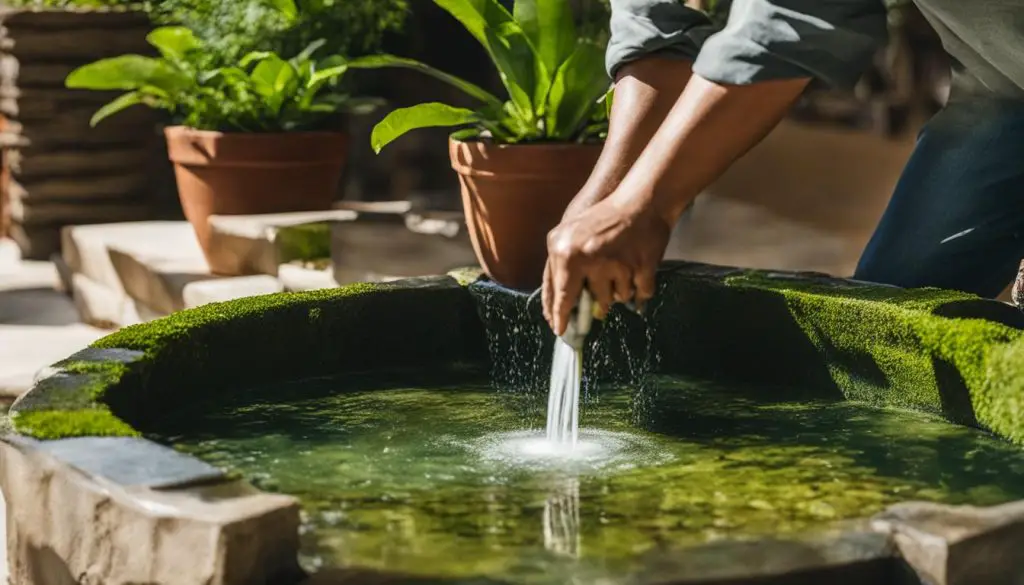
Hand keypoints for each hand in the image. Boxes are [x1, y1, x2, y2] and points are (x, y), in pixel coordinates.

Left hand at [542, 196, 671, 335]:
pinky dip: (640, 289)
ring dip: (619, 291)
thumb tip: (558, 305)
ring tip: (621, 269)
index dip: (560, 314)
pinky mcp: (641, 267)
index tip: (559, 329)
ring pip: (616, 298)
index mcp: (565, 252)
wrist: (641, 199)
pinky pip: (640, 294)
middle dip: (595, 306)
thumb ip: (560, 266)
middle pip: (591, 301)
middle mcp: (588, 259)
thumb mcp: (568, 234)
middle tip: (596, 307)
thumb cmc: (604, 217)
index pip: (560, 294)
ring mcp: (615, 263)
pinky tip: (639, 272)